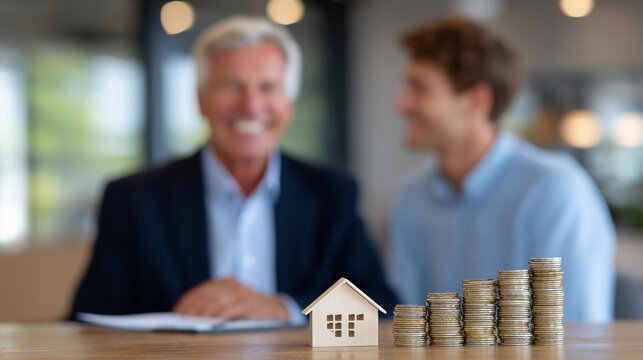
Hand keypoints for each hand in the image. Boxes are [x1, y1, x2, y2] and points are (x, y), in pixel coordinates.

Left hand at [172, 277, 288, 320]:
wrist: (273, 310)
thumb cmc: (247, 308)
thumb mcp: (230, 301)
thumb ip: (214, 304)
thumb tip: (190, 315)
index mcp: (225, 282)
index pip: (201, 290)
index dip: (188, 300)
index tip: (178, 312)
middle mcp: (232, 285)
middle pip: (207, 295)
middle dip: (193, 307)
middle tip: (184, 319)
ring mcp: (242, 293)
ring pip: (218, 301)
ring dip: (204, 312)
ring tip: (195, 321)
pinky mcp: (250, 303)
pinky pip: (232, 308)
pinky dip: (221, 315)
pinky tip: (213, 321)